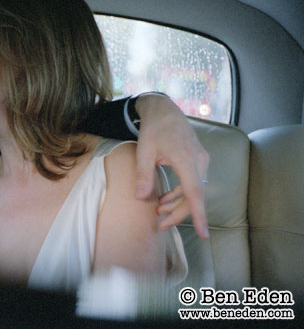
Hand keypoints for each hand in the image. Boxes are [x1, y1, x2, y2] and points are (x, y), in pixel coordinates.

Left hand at [134, 94, 209, 237]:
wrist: (164, 110)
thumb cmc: (153, 129)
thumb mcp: (143, 151)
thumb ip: (143, 175)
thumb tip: (142, 198)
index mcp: (186, 158)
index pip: (195, 192)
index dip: (199, 214)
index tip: (204, 233)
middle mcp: (199, 160)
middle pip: (194, 195)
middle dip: (179, 213)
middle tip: (161, 225)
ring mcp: (201, 160)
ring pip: (194, 190)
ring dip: (178, 203)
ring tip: (159, 211)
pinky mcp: (198, 160)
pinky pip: (192, 182)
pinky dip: (180, 193)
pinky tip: (166, 199)